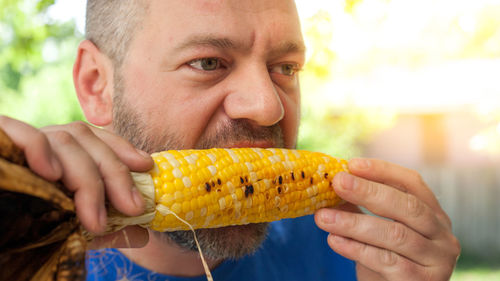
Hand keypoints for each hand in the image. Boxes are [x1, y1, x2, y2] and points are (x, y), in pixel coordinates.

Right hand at [0, 115, 152, 247]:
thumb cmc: (22, 229)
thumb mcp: (65, 228)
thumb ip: (100, 226)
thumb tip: (143, 234)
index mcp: (58, 154)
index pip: (95, 138)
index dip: (122, 148)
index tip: (146, 167)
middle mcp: (41, 143)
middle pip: (86, 138)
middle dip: (114, 173)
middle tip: (133, 208)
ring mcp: (17, 141)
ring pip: (64, 139)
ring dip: (86, 178)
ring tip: (95, 219)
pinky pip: (21, 134)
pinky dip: (39, 150)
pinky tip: (51, 175)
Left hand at [315, 158, 459, 280]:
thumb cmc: (386, 261)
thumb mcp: (375, 231)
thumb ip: (360, 208)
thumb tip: (332, 183)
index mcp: (433, 214)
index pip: (412, 183)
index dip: (382, 171)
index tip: (352, 164)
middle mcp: (442, 235)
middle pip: (407, 206)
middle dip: (368, 191)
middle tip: (338, 182)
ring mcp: (437, 260)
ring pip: (395, 234)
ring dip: (354, 223)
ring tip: (323, 217)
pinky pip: (386, 261)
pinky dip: (356, 249)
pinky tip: (334, 240)